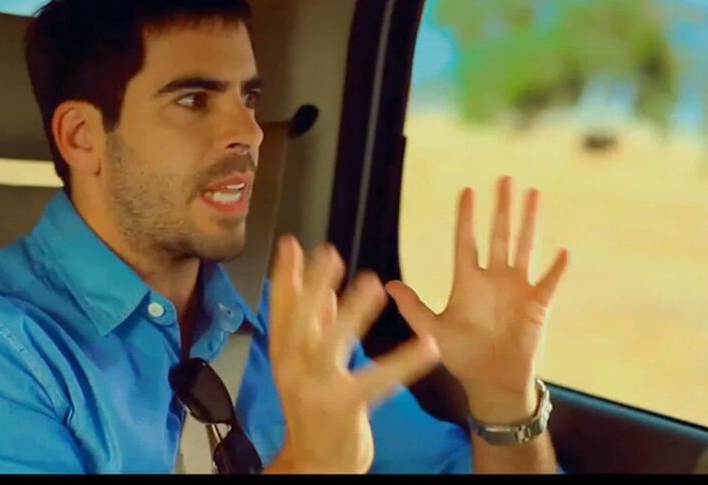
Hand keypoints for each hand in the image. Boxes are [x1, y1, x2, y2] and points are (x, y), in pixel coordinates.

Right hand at [265, 236, 439, 473]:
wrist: (315, 463)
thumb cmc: (315, 410)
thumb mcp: (306, 367)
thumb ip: (315, 328)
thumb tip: (322, 291)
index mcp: (285, 356)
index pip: (281, 310)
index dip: (285, 277)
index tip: (291, 245)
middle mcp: (295, 369)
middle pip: (301, 321)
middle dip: (315, 285)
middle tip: (331, 254)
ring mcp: (317, 388)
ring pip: (332, 344)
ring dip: (352, 312)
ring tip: (374, 285)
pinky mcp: (345, 408)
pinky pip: (377, 381)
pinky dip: (403, 363)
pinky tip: (426, 346)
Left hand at [386, 176, 568, 421]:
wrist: (491, 381)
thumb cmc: (462, 356)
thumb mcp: (433, 331)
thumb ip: (414, 307)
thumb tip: (389, 283)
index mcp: (467, 281)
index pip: (466, 241)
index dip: (466, 217)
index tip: (467, 191)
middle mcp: (493, 278)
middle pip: (498, 234)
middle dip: (501, 207)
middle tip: (505, 178)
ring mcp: (517, 289)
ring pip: (524, 247)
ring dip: (529, 222)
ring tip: (533, 194)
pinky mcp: (537, 305)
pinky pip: (549, 281)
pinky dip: (556, 268)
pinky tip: (563, 251)